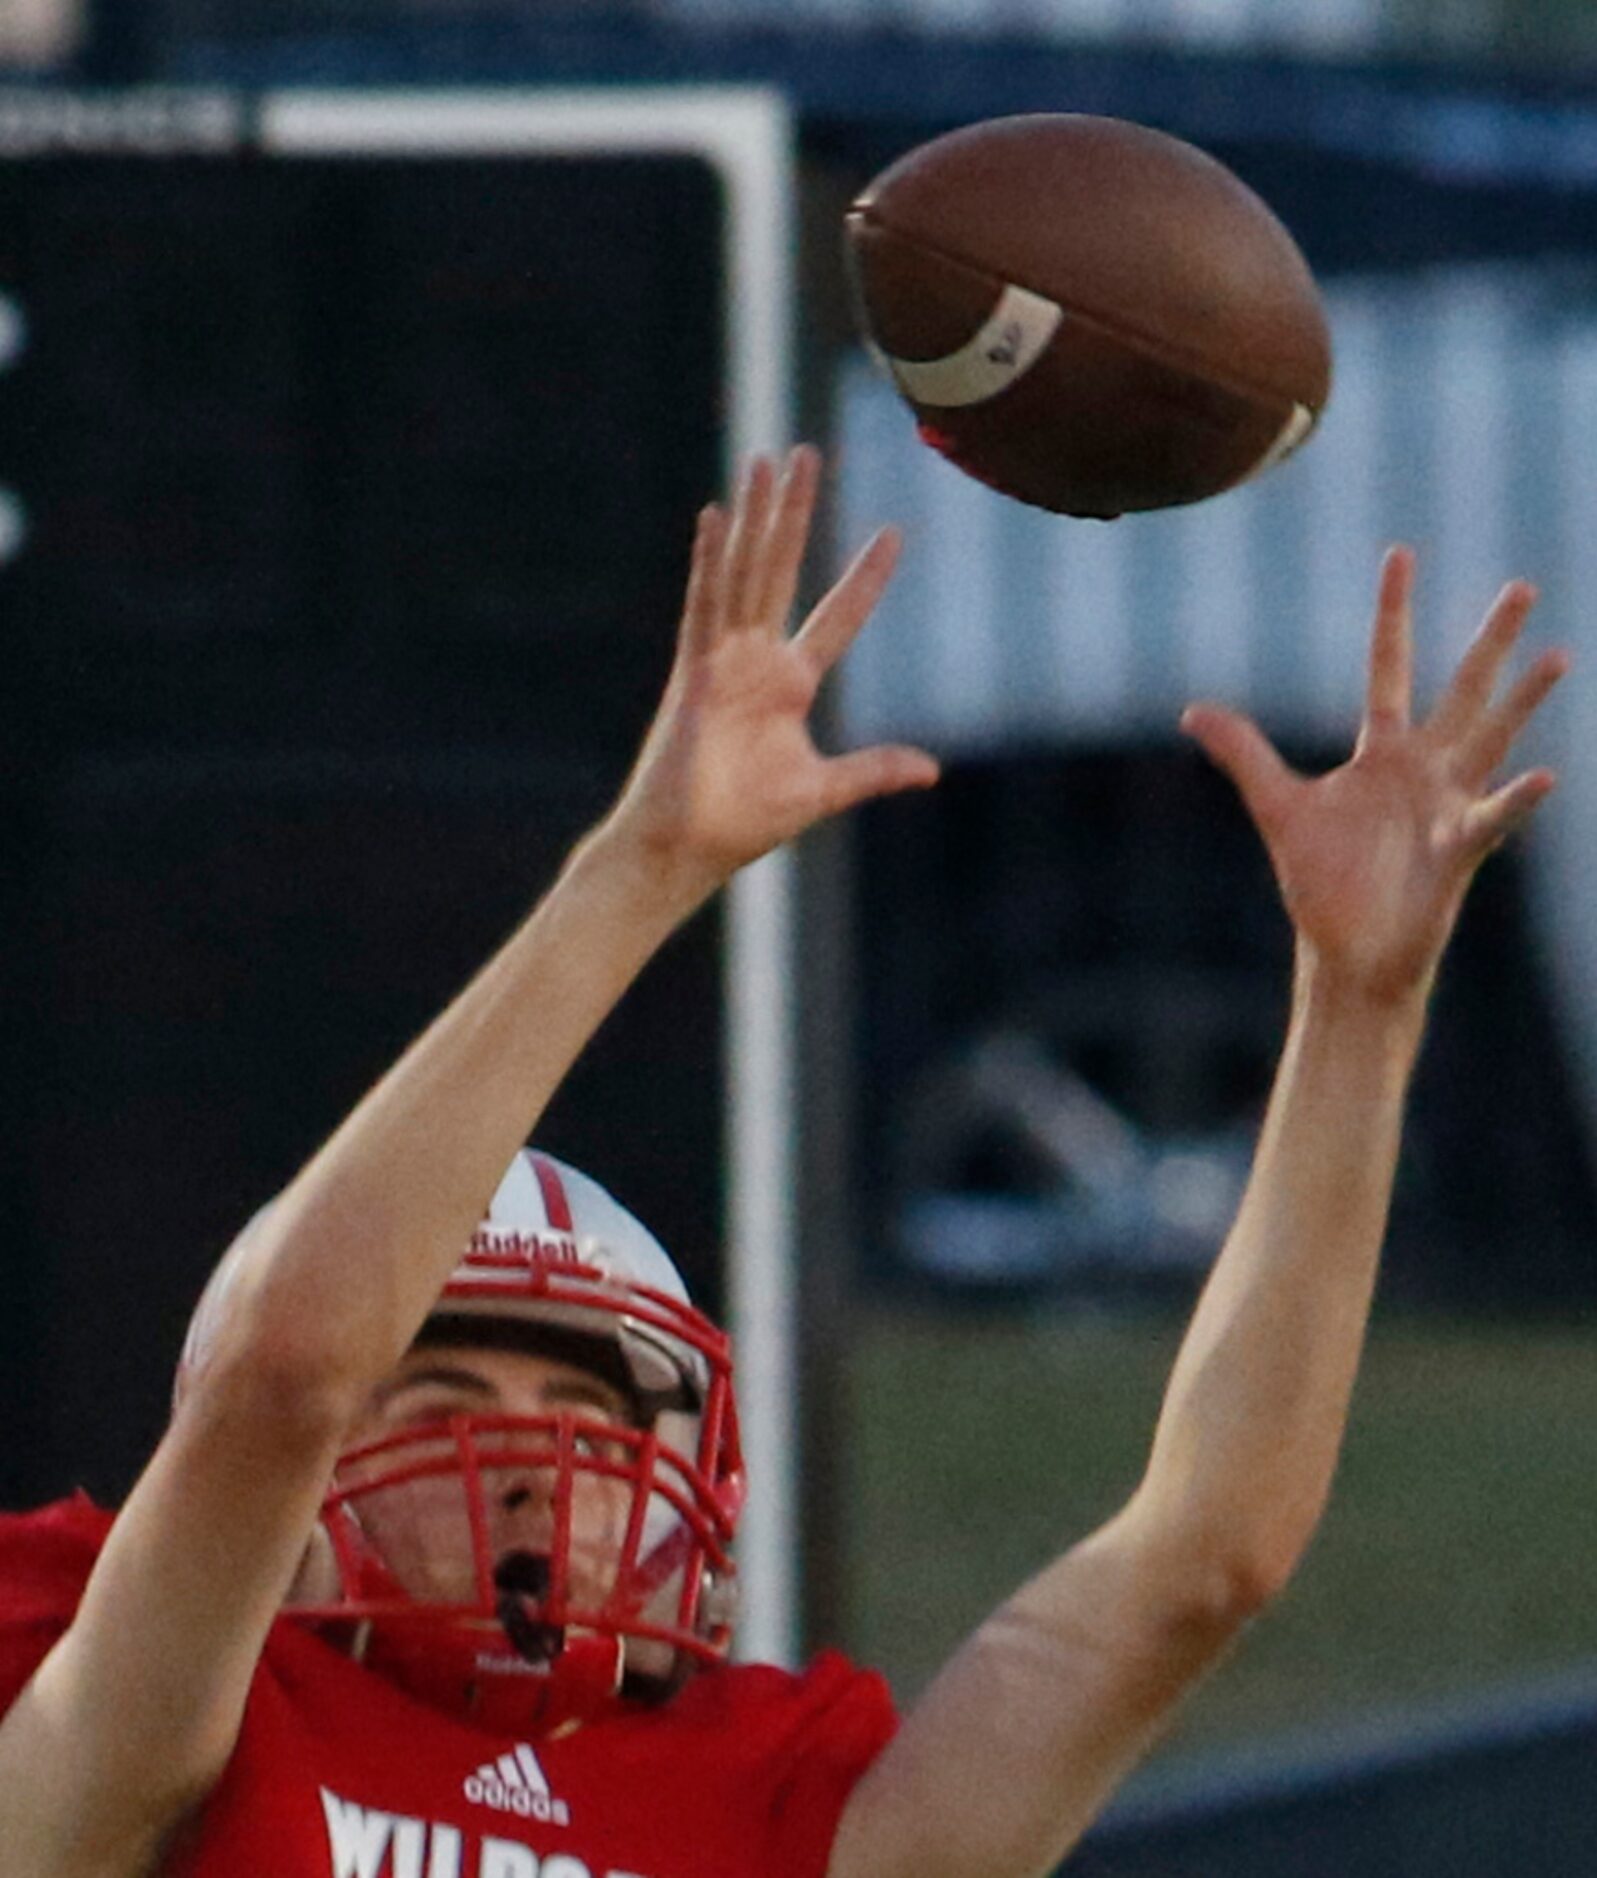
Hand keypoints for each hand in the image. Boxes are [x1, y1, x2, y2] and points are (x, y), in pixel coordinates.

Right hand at [609, 445, 938, 887]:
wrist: (687, 846)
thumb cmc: (743, 823)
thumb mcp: (823, 790)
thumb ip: (872, 772)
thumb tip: (931, 769)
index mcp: (790, 684)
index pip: (837, 617)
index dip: (865, 578)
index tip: (894, 533)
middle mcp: (757, 660)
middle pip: (782, 570)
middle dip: (796, 513)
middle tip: (808, 455)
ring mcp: (723, 660)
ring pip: (744, 573)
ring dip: (755, 518)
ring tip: (766, 462)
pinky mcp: (694, 671)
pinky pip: (704, 607)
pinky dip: (710, 563)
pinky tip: (717, 518)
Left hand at [1181, 547, 1568, 1004]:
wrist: (1346, 952)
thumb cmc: (1322, 883)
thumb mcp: (1279, 809)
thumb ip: (1244, 756)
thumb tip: (1192, 711)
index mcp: (1381, 752)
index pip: (1388, 665)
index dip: (1392, 612)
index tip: (1400, 554)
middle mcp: (1424, 769)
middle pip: (1462, 690)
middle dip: (1488, 641)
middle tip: (1522, 585)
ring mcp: (1449, 805)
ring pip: (1493, 740)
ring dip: (1523, 701)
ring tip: (1558, 654)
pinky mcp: (1460, 849)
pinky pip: (1493, 817)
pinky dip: (1516, 799)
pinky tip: (1544, 777)